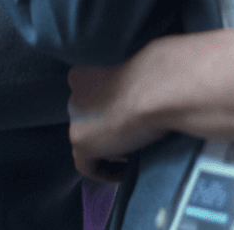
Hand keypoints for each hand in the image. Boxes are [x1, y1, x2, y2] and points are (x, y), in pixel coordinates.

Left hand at [66, 30, 233, 180]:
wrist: (159, 86)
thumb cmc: (160, 68)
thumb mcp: (146, 62)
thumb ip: (138, 71)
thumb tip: (160, 71)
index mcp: (84, 68)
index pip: (91, 92)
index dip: (109, 105)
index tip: (129, 113)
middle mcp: (73, 92)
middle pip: (89, 116)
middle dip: (108, 125)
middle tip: (134, 133)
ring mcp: (75, 118)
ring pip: (90, 139)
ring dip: (110, 147)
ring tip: (135, 151)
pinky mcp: (82, 142)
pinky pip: (88, 165)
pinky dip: (107, 171)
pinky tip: (128, 169)